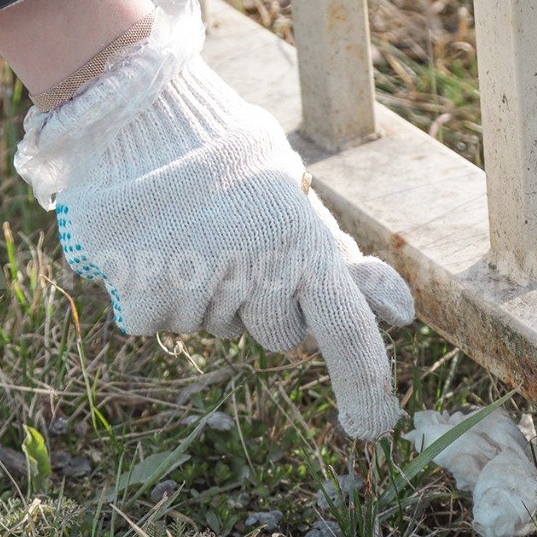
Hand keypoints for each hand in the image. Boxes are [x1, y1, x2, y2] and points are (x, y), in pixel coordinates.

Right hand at [15, 0, 414, 438]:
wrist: (133, 110)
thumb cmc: (226, 156)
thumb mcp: (291, 195)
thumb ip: (338, 258)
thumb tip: (402, 314)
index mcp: (297, 239)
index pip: (345, 329)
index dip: (367, 384)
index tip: (377, 426)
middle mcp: (250, 270)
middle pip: (278, 334)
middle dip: (268, 304)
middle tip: (238, 244)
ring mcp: (194, 291)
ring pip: (218, 328)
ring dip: (210, 295)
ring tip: (189, 232)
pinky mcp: (142, 303)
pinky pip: (164, 325)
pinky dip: (160, 298)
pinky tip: (153, 247)